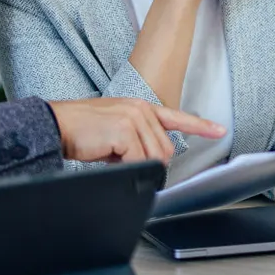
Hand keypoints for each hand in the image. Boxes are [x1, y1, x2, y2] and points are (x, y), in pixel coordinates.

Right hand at [49, 98, 225, 163]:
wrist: (54, 126)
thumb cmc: (80, 132)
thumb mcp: (114, 133)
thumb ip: (137, 141)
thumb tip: (151, 161)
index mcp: (140, 107)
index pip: (176, 117)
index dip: (199, 126)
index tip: (220, 130)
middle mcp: (141, 109)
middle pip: (165, 150)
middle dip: (147, 163)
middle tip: (119, 159)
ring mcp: (135, 118)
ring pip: (153, 157)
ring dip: (133, 165)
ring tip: (109, 154)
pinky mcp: (125, 130)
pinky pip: (137, 161)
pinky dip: (124, 167)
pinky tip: (106, 155)